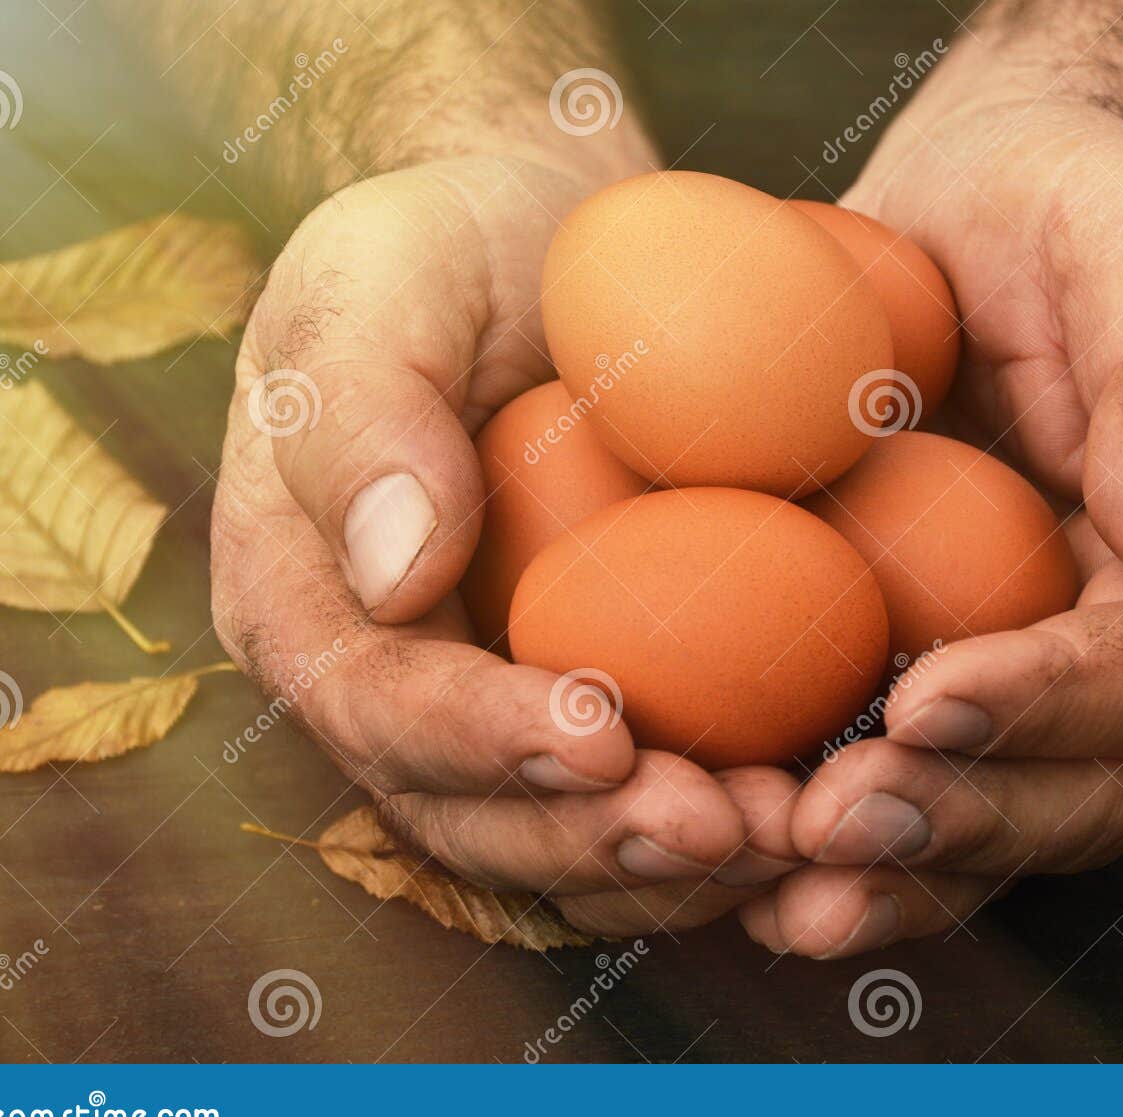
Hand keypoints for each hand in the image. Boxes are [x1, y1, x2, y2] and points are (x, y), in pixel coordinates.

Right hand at [213, 158, 798, 914]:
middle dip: (596, 837)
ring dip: (674, 862)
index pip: (377, 703)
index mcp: (306, 597)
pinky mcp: (597, 696)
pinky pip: (645, 790)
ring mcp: (495, 703)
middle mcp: (392, 682)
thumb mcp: (379, 281)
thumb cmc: (446, 249)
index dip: (481, 741)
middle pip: (473, 814)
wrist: (550, 251)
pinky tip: (816, 801)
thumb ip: (363, 412)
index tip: (601, 734)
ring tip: (791, 832)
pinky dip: (724, 815)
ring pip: (566, 832)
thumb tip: (394, 572)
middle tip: (724, 826)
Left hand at [742, 98, 1122, 956]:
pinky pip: (918, 787)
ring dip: (900, 870)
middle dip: (962, 817)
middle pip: (1086, 786)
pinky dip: (851, 845)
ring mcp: (1048, 679)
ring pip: (999, 821)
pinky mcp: (950, 676)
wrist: (977, 217)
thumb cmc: (1068, 208)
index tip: (927, 700)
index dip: (1051, 700)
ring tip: (787, 892)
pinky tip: (754, 871)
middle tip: (832, 826)